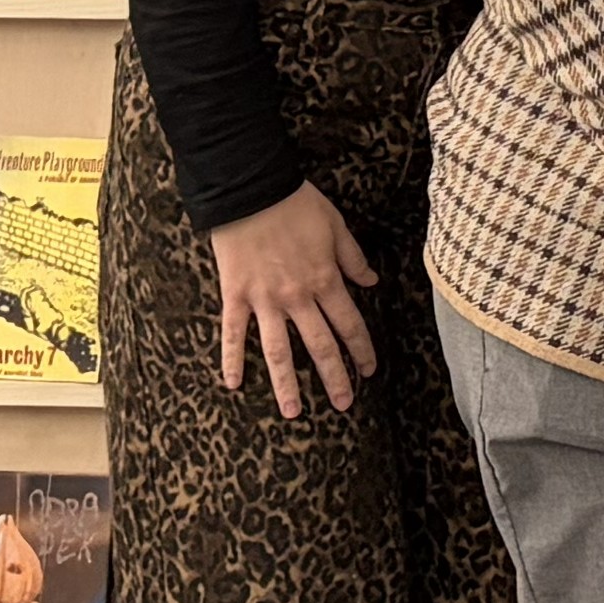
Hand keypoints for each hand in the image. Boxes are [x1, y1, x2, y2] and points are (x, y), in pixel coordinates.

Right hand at [210, 182, 380, 419]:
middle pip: (318, 345)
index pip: (349, 324)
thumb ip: (353, 259)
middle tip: (343, 404)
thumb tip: (372, 284)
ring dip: (285, 383)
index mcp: (325, 280)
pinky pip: (232, 334)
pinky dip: (231, 359)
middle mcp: (297, 297)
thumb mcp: (336, 226)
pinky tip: (233, 384)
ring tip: (293, 412)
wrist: (252, 190)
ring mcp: (264, 300)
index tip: (369, 371)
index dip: (361, 349)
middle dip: (333, 376)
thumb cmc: (297, 204)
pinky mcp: (235, 296)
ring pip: (277, 350)